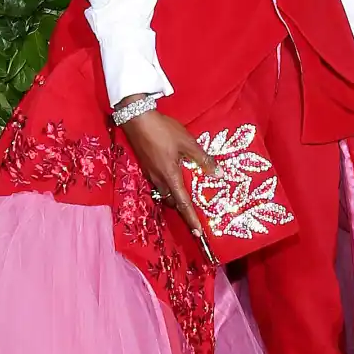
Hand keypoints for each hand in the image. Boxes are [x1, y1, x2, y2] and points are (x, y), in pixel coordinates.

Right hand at [119, 101, 218, 239]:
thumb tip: (217, 173)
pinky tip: (172, 177)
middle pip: (172, 202)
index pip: (183, 204)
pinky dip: (167, 187)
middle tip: (194, 211)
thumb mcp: (187, 142)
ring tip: (185, 195)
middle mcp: (159, 180)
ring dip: (174, 198)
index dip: (191, 220)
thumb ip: (202, 159)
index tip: (198, 234)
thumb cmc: (163, 130)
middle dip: (182, 209)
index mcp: (170, 177)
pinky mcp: (146, 166)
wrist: (136, 118)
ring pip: (164, 194)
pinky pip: (158, 184)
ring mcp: (150, 174)